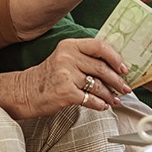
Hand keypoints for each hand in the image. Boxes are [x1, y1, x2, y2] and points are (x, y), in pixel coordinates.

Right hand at [8, 38, 133, 118]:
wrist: (26, 91)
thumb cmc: (49, 76)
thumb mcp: (65, 59)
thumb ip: (86, 58)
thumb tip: (115, 67)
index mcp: (70, 46)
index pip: (99, 46)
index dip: (115, 57)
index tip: (124, 68)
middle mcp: (67, 57)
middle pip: (101, 68)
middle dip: (117, 80)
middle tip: (126, 88)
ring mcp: (66, 75)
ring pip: (97, 85)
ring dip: (110, 95)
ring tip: (115, 99)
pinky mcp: (65, 92)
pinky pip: (90, 99)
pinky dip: (99, 104)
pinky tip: (103, 106)